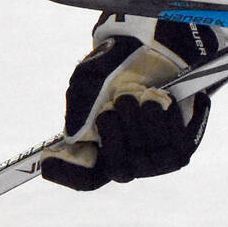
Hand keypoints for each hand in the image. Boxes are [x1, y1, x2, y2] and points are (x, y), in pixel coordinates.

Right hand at [40, 0, 216, 190]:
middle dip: (117, 136)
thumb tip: (72, 136)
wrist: (155, 49)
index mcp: (98, 147)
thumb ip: (79, 106)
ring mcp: (154, 158)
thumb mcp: (88, 80)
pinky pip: (177, 147)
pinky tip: (167, 100)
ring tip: (143, 95)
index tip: (47, 164)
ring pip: (148, 161)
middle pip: (119, 170)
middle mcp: (125, 158)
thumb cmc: (116, 68)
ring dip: (144, 122)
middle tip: (120, 101)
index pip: (83, 177)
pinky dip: (170, 121)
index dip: (66, 174)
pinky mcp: (180, 147)